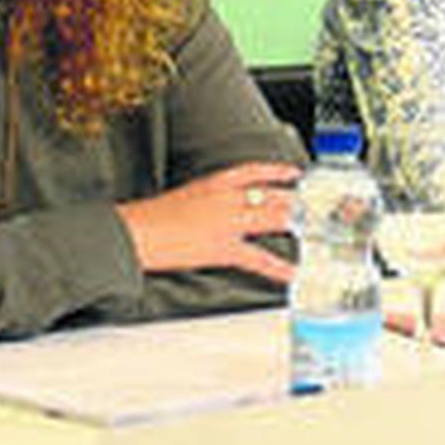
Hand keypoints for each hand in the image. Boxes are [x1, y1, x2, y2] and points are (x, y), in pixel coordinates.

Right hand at [116, 161, 301, 281]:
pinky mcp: (223, 248)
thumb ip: (208, 197)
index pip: (254, 171)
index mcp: (215, 183)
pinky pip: (257, 258)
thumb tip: (221, 206)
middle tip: (309, 205)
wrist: (136, 231)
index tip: (293, 172)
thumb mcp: (185, 195)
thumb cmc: (152, 216)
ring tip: (308, 227)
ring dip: (292, 223)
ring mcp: (227, 223)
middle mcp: (227, 198)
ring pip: (270, 219)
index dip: (276, 171)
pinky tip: (291, 272)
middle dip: (292, 201)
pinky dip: (278, 267)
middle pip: (269, 196)